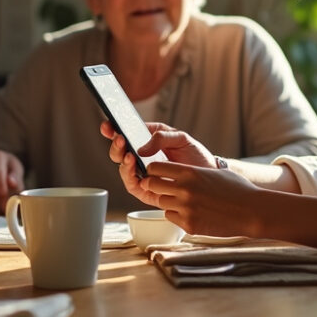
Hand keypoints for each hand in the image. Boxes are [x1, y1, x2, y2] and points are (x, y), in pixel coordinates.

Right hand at [101, 121, 216, 207]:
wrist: (209, 176)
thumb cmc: (194, 155)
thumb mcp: (181, 138)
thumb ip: (162, 137)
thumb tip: (142, 148)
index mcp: (147, 143)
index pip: (125, 135)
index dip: (112, 130)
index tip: (107, 125)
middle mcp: (141, 159)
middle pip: (119, 153)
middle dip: (116, 145)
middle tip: (120, 139)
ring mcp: (143, 175)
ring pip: (123, 169)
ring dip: (122, 161)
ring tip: (129, 155)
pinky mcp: (146, 191)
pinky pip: (132, 185)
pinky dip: (129, 176)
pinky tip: (134, 168)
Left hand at [138, 161, 262, 238]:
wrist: (252, 211)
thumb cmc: (236, 189)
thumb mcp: (213, 172)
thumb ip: (190, 172)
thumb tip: (172, 171)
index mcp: (189, 172)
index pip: (154, 168)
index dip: (154, 170)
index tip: (158, 173)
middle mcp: (184, 189)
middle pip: (151, 185)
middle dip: (155, 185)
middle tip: (165, 187)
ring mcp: (185, 208)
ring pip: (160, 202)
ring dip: (168, 201)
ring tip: (185, 200)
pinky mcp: (189, 225)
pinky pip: (171, 217)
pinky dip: (177, 214)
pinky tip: (192, 211)